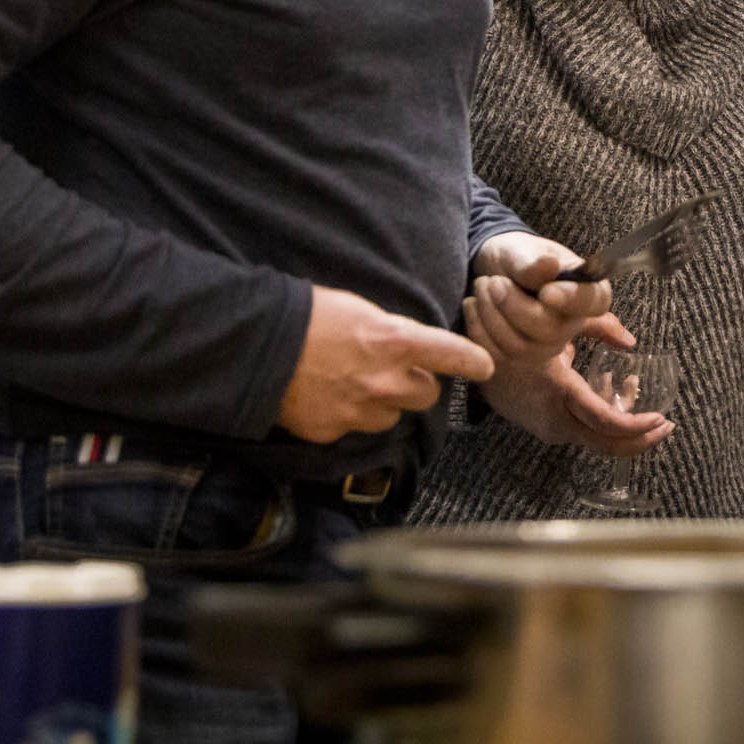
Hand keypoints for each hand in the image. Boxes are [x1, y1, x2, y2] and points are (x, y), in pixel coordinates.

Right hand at [277, 286, 495, 443]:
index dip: (472, 361)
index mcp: (396, 343)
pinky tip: (329, 397)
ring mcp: (359, 411)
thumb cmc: (309, 315)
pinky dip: (349, 417)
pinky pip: (356, 429)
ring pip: (393, 417)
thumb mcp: (361, 310)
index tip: (485, 367)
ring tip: (355, 384)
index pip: (451, 355)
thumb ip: (392, 333)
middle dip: (416, 385)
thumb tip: (408, 346)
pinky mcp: (333, 432)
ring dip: (384, 404)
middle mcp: (385, 382)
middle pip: (427, 395)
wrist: (257, 346)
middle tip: (395, 371)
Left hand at [467, 232, 630, 365]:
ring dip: (491, 314)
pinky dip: (478, 328)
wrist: (495, 272)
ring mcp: (548, 346)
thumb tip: (549, 265)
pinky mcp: (521, 358)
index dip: (572, 300)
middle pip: (549, 330)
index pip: (593, 302)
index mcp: (587, 291)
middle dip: (512, 305)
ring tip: (482, 286)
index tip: (546, 292)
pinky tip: (473, 305)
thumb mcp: (522, 250)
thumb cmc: (517, 258)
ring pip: (519, 347)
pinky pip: (497, 355)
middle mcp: (573, 323)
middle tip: (492, 281)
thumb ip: (533, 261)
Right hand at [479, 344, 674, 456]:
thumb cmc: (517, 331)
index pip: (604, 421)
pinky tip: (613, 386)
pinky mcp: (546, 426)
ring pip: (597, 439)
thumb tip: (631, 341)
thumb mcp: (559, 324)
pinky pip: (583, 429)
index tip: (662, 419)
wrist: (474, 353)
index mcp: (557, 392)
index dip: (636, 425)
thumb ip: (600, 326)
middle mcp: (554, 419)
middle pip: (606, 445)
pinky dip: (604, 417)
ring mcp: (548, 428)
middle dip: (641, 439)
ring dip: (624, 425)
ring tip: (641, 395)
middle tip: (667, 425)